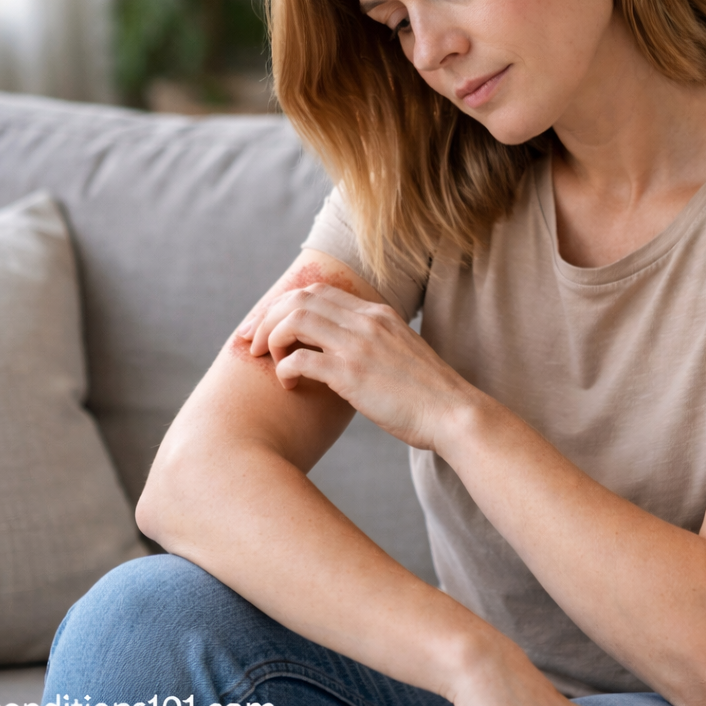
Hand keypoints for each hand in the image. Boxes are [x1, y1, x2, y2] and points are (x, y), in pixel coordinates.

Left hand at [237, 281, 483, 450]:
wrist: (453, 414)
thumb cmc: (427, 395)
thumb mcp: (400, 353)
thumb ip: (373, 343)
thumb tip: (341, 352)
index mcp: (377, 313)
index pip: (318, 291)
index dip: (285, 304)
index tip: (268, 325)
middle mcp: (366, 321)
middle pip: (299, 298)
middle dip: (267, 318)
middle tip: (252, 342)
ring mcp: (359, 345)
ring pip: (294, 320)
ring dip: (272, 338)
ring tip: (268, 360)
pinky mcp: (352, 374)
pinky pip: (300, 359)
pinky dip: (284, 369)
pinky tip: (287, 385)